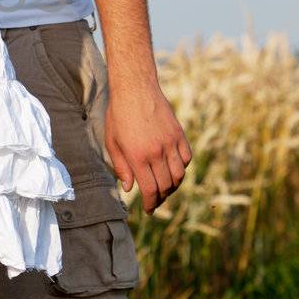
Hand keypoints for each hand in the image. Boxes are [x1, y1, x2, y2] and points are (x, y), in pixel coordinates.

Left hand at [105, 80, 191, 214]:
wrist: (135, 88)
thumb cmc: (118, 114)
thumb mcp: (112, 142)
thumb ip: (121, 167)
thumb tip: (129, 188)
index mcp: (138, 156)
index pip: (149, 190)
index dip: (150, 204)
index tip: (148, 210)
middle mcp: (157, 152)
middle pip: (165, 186)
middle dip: (161, 198)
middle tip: (155, 201)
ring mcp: (170, 143)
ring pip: (179, 175)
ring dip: (173, 186)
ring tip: (165, 188)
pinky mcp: (179, 134)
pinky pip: (186, 158)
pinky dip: (182, 168)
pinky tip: (173, 169)